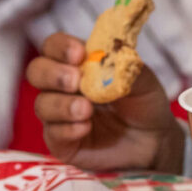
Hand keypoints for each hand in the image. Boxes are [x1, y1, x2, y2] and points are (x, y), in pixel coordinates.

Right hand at [26, 32, 179, 171]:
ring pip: (42, 104)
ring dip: (62, 105)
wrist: (155, 142)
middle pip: (36, 72)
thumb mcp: (142, 80)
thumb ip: (124, 66)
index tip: (79, 54)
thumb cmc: (144, 104)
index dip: (60, 47)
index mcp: (77, 64)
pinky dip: (67, 128)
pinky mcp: (62, 143)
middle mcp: (62, 87)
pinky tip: (86, 128)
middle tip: (75, 81)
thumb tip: (107, 57)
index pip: (53, 46)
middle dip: (53, 74)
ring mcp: (60, 116)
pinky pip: (53, 134)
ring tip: (86, 109)